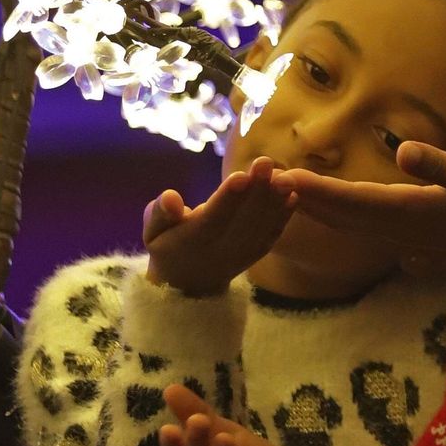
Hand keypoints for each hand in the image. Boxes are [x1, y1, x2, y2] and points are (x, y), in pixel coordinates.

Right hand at [143, 154, 290, 295]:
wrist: (189, 283)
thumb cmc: (168, 245)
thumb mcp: (152, 231)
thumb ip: (159, 213)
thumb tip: (170, 198)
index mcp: (193, 241)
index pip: (213, 218)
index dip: (227, 198)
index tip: (240, 175)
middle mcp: (221, 249)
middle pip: (242, 220)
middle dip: (256, 191)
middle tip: (267, 162)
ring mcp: (241, 253)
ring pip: (261, 227)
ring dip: (275, 201)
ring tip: (286, 176)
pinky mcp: (255, 253)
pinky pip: (271, 235)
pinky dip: (283, 217)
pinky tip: (292, 194)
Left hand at [274, 144, 445, 292]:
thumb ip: (438, 163)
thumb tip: (402, 151)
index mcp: (405, 209)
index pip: (350, 199)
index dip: (315, 189)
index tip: (282, 178)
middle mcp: (394, 226)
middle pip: (337, 214)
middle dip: (301, 198)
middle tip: (262, 182)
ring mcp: (398, 233)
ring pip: (344, 221)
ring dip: (313, 207)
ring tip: (282, 191)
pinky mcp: (405, 231)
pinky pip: (358, 224)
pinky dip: (334, 213)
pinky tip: (325, 204)